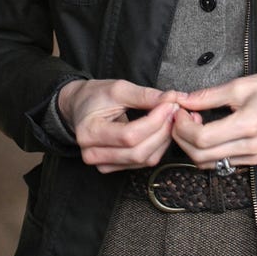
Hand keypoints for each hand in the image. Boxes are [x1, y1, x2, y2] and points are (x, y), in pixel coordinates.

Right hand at [56, 78, 180, 173]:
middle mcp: (93, 154)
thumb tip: (171, 99)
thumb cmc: (97, 96)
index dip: (155, 120)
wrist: (81, 107)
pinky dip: (158, 146)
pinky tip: (163, 130)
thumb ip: (145, 95)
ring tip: (170, 118)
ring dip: (164, 139)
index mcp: (89, 132)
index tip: (170, 104)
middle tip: (174, 110)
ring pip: (144, 160)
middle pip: (138, 152)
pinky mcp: (114, 167)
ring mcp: (103, 164)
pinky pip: (143, 162)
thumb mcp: (118, 89)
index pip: (129, 135)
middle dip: (163, 130)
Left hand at [170, 71, 256, 169]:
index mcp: (248, 125)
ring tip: (195, 124)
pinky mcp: (252, 160)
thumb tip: (183, 100)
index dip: (183, 127)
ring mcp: (252, 157)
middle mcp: (250, 147)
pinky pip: (219, 163)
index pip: (202, 138)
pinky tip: (207, 134)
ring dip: (192, 147)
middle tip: (182, 117)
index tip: (179, 111)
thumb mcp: (242, 85)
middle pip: (199, 155)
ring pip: (206, 164)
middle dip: (182, 137)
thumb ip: (209, 95)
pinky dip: (205, 152)